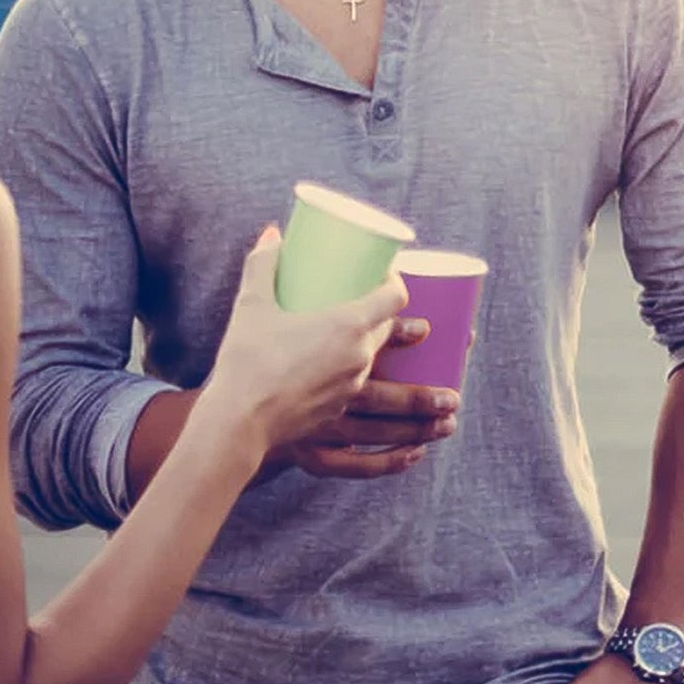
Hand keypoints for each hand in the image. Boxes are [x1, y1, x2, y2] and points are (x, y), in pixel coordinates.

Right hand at [209, 230, 442, 475]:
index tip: (392, 280)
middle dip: (414, 336)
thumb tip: (272, 231)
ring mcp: (350, 393)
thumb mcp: (251, 305)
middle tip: (427, 331)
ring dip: (425, 401)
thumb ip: (262, 265)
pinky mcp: (335, 421)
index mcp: (346, 325)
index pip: (391, 299)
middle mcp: (358, 359)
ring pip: (396, 394)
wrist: (234, 418)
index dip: (398, 286)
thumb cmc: (244, 358)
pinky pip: (376, 431)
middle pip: (395, 341)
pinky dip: (396, 443)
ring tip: (449, 407)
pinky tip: (413, 452)